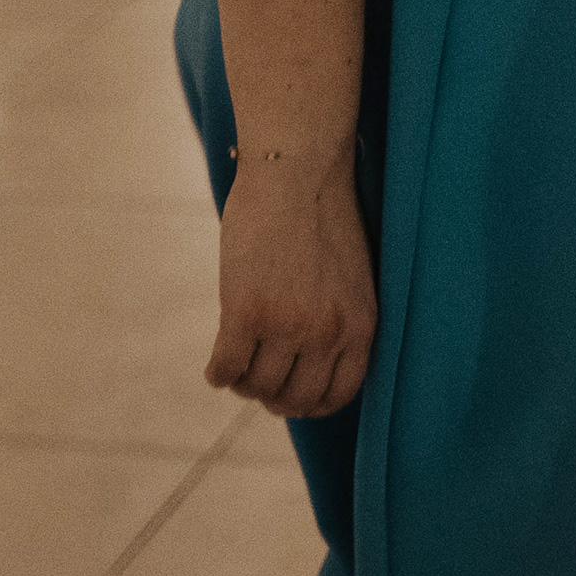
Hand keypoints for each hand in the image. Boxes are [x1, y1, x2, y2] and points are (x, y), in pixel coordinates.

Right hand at [209, 146, 376, 418]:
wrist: (297, 170)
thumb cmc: (323, 214)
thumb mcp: (349, 276)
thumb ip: (337, 318)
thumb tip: (308, 359)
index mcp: (361, 324)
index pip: (338, 394)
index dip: (311, 404)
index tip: (292, 398)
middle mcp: (327, 333)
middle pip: (294, 398)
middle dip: (273, 398)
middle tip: (257, 384)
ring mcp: (286, 324)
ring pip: (257, 385)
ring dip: (243, 383)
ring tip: (236, 368)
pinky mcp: (245, 311)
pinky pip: (226, 366)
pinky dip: (217, 373)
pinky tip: (215, 366)